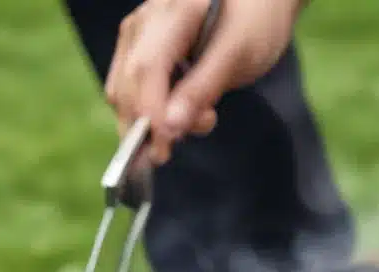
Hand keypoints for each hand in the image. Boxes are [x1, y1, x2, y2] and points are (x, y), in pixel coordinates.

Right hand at [106, 0, 302, 163]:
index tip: (162, 150)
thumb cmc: (253, 24)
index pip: (146, 69)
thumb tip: (169, 127)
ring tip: (197, 119)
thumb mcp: (237, 55)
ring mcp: (136, 33)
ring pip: (121, 91)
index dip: (149, 115)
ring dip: (148, 123)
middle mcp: (145, 19)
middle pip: (127, 84)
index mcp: (173, 10)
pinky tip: (179, 114)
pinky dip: (147, 114)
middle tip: (174, 150)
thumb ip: (202, 89)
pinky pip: (127, 90)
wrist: (257, 4)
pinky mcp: (137, 48)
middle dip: (146, 126)